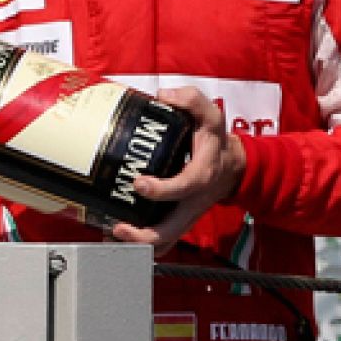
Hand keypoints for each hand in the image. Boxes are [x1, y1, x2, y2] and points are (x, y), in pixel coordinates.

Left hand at [109, 86, 244, 255]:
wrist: (231, 165)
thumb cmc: (214, 139)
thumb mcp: (210, 113)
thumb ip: (191, 100)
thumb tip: (163, 96)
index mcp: (201, 175)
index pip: (183, 188)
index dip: (162, 190)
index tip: (138, 183)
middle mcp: (192, 202)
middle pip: (170, 231)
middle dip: (143, 235)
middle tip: (117, 227)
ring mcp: (183, 216)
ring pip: (163, 242)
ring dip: (136, 244)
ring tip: (108, 236)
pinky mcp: (175, 220)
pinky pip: (159, 239)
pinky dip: (138, 243)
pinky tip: (114, 235)